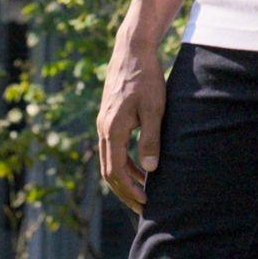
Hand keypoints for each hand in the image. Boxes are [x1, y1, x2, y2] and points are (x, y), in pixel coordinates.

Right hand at [97, 40, 164, 214]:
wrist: (131, 51)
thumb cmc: (146, 78)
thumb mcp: (154, 109)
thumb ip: (151, 139)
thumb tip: (151, 170)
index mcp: (112, 129)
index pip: (116, 171)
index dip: (130, 190)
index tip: (146, 203)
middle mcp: (103, 128)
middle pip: (109, 171)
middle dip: (125, 191)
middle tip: (144, 208)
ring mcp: (103, 123)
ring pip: (110, 160)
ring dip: (125, 178)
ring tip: (145, 192)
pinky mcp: (109, 117)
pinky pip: (113, 148)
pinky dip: (125, 163)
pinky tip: (142, 167)